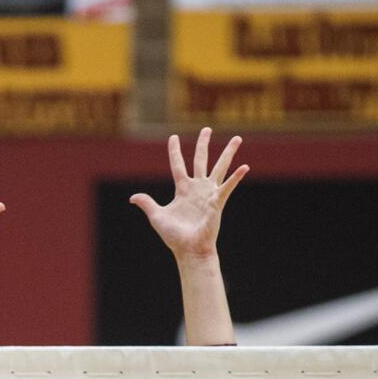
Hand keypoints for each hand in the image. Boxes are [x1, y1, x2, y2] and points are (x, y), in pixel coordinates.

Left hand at [129, 128, 247, 262]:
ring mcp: (209, 194)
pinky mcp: (217, 202)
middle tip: (207, 129)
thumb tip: (133, 197)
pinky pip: (227, 187)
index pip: (178, 165)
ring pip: (219, 168)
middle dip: (203, 144)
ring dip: (228, 153)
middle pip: (200, 160)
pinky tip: (244, 167)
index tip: (173, 137)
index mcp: (182, 190)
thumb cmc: (174, 236)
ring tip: (237, 139)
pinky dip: (235, 178)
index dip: (175, 151)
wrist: (189, 249)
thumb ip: (147, 204)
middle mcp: (197, 188)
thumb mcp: (157, 216)